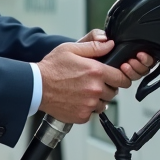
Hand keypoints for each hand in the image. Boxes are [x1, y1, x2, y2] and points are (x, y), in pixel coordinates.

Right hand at [36, 32, 155, 124]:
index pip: (123, 78)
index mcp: (96, 71)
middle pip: (113, 92)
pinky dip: (87, 108)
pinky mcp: (82, 116)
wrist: (36, 87)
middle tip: (92, 82)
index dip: (120, 76)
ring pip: (104, 104)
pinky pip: (92, 113)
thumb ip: (93, 46)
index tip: (115, 76)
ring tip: (83, 91)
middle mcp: (95, 89)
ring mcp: (89, 104)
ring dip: (97, 98)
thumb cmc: (51, 68)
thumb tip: (109, 44)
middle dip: (106, 87)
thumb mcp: (71, 49)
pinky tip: (77, 99)